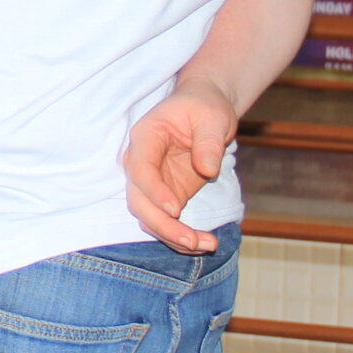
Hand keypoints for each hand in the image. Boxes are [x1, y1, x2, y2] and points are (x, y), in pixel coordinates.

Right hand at [123, 77, 236, 253]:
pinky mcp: (166, 195)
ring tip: (206, 245)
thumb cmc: (205, 107)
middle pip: (139, 201)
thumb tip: (207, 169)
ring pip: (149, 217)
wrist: (204, 109)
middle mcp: (141, 163)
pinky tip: (204, 243)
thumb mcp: (213, 117)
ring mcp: (152, 182)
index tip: (176, 209)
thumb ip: (209, 141)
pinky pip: (165, 221)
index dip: (154, 191)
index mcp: (146, 138)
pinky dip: (180, 236)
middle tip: (192, 241)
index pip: (141, 170)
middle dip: (163, 225)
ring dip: (172, 236)